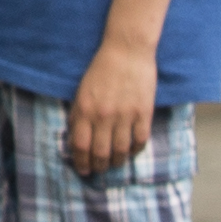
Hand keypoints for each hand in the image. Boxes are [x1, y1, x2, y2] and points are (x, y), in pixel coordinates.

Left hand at [68, 40, 154, 175]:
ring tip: (114, 163)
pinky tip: (131, 151)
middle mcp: (103, 116)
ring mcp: (125, 115)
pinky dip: (135, 150)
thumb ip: (79, 115)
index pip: (80, 146)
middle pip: (100, 153)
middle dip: (98, 166)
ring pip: (120, 151)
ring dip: (116, 162)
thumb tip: (77, 141)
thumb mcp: (81, 92)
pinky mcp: (143, 112)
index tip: (83, 169)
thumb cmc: (101, 70)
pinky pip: (140, 141)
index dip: (81, 162)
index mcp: (85, 110)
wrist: (126, 51)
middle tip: (99, 170)